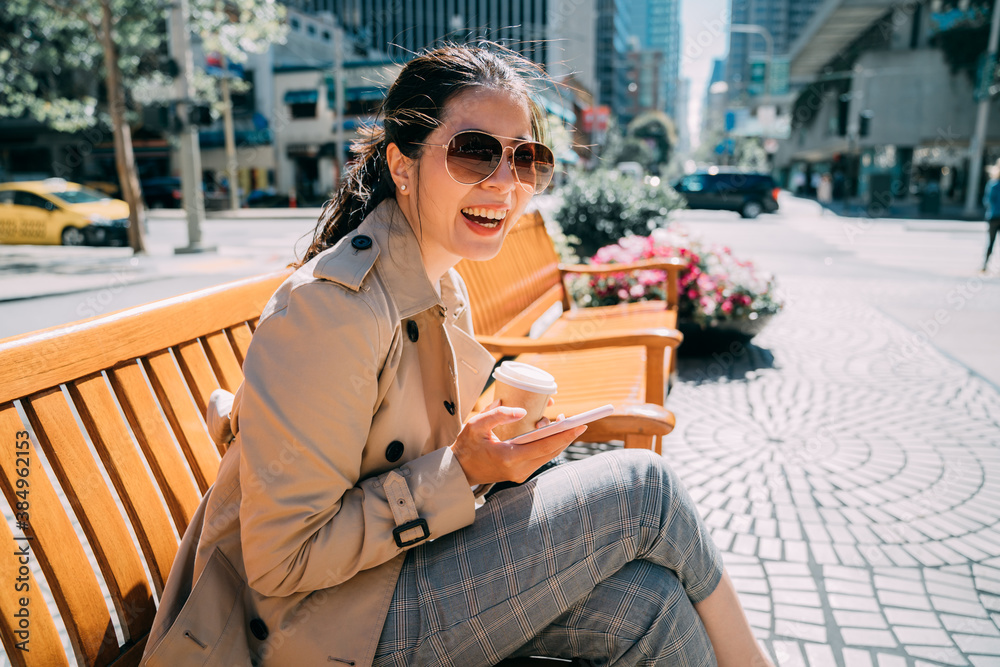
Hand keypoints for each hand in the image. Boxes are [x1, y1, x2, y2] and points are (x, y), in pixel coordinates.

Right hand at [450, 399, 585, 486]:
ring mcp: (520, 475)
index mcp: (509, 457)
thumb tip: (522, 410)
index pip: (545, 446)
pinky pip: (541, 459)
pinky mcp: (520, 475)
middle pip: (551, 452)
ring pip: (548, 456)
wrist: (459, 471)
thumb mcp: (475, 425)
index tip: (580, 424)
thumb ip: (497, 415)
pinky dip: (549, 446)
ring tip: (564, 424)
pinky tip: (552, 434)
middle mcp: (518, 470)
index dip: (564, 434)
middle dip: (566, 436)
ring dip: (559, 441)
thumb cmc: (467, 446)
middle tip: (578, 421)